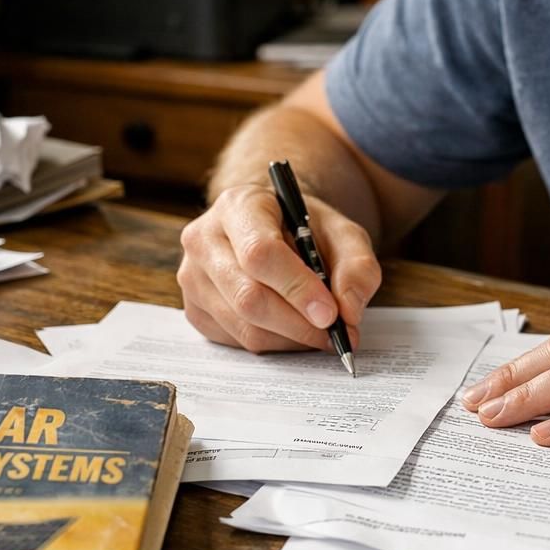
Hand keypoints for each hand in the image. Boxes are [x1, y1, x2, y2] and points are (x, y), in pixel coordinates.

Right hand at [177, 183, 380, 352]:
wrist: (271, 228)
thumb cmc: (305, 229)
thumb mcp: (342, 232)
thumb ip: (357, 265)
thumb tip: (349, 311)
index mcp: (238, 205)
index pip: (260, 253)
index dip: (297, 288)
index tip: (331, 314)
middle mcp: (204, 239)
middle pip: (248, 296)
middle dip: (299, 323)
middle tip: (336, 333)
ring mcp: (192, 277)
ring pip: (244, 326)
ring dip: (291, 339)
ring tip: (321, 332)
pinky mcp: (194, 309)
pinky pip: (236, 341)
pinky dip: (275, 344)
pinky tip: (294, 330)